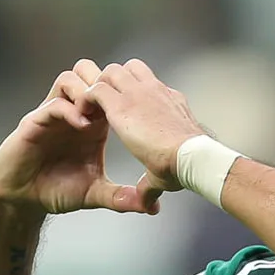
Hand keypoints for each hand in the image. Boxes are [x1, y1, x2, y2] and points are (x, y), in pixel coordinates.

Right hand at [0, 59, 157, 215]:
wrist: (24, 200)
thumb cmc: (58, 190)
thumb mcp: (97, 193)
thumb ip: (122, 197)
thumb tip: (152, 208)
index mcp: (94, 124)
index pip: (111, 93)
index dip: (124, 96)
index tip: (138, 113)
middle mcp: (75, 114)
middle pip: (91, 74)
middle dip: (105, 84)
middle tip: (115, 107)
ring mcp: (54, 115)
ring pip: (71, 79)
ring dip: (86, 92)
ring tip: (97, 116)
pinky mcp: (34, 122)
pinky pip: (53, 103)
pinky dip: (70, 110)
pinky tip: (83, 127)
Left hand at [78, 59, 206, 207]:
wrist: (192, 159)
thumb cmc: (188, 166)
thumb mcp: (166, 171)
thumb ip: (152, 184)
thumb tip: (149, 205)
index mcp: (170, 101)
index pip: (148, 83)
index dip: (132, 94)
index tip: (122, 112)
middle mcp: (155, 91)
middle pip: (128, 69)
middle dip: (112, 83)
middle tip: (102, 106)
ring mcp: (138, 94)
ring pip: (110, 72)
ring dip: (98, 87)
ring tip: (91, 109)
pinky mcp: (121, 104)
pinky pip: (95, 88)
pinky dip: (86, 99)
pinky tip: (82, 116)